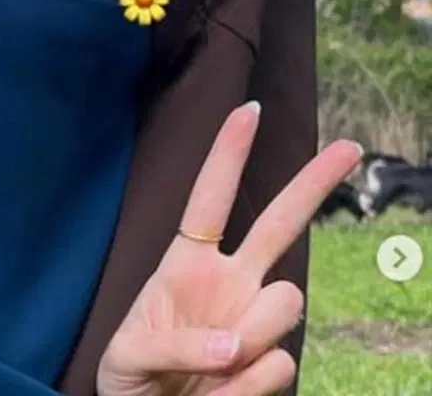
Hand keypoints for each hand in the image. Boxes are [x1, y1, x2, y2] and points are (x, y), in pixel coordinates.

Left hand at [96, 101, 361, 395]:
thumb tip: (233, 347)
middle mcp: (229, 283)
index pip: (209, 201)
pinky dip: (246, 385)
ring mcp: (254, 321)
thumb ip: (174, 345)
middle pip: (281, 224)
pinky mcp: (270, 364)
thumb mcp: (128, 356)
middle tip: (350, 146)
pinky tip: (218, 393)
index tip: (247, 110)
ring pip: (287, 302)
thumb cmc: (129, 378)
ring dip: (252, 334)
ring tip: (210, 369)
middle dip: (314, 184)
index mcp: (185, 266)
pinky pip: (280, 363)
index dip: (227, 158)